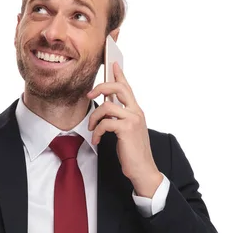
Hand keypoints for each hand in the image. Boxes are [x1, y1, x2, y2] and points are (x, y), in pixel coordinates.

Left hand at [87, 62, 160, 184]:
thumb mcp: (126, 131)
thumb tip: (106, 109)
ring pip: (107, 107)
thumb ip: (119, 118)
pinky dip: (97, 132)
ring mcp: (133, 120)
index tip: (113, 63)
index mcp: (136, 111)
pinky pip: (105, 123)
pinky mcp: (127, 130)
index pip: (127, 87)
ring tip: (92, 129)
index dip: (119, 74)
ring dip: (94, 117)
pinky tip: (97, 140)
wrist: (143, 169)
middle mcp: (136, 112)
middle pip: (118, 88)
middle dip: (101, 87)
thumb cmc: (133, 152)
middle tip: (89, 95)